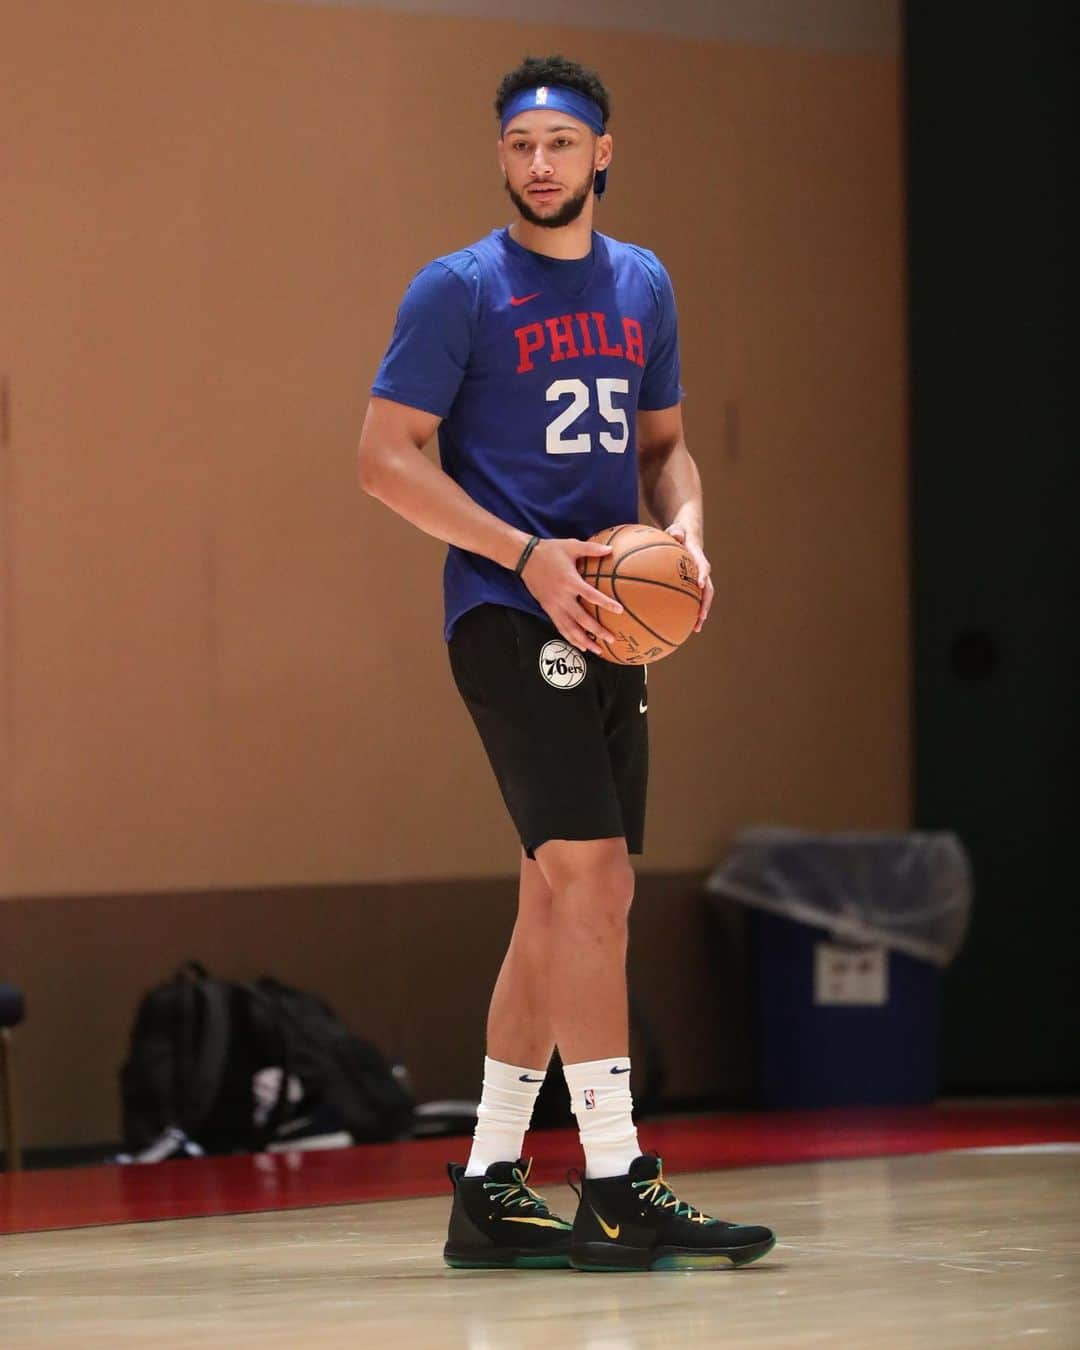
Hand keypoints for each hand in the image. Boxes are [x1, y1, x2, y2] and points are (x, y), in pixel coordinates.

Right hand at [520, 538, 623, 656]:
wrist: (525, 558)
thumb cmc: (550, 550)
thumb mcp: (571, 545)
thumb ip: (591, 549)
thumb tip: (611, 549)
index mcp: (570, 581)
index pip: (591, 595)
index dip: (605, 603)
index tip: (619, 610)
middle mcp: (562, 597)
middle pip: (581, 619)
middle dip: (597, 631)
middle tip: (611, 639)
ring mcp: (554, 605)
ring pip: (570, 628)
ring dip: (584, 641)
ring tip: (598, 650)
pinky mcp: (548, 609)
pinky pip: (560, 627)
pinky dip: (570, 638)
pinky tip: (580, 645)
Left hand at [666, 523, 712, 632]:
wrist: (686, 536)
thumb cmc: (678, 533)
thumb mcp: (677, 529)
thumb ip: (677, 531)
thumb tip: (676, 534)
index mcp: (698, 558)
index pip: (704, 567)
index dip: (704, 576)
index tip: (701, 585)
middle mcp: (701, 572)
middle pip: (708, 590)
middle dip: (706, 604)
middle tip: (701, 617)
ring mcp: (698, 580)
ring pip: (703, 599)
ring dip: (701, 613)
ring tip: (696, 628)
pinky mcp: (692, 586)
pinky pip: (693, 600)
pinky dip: (689, 612)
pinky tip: (681, 625)